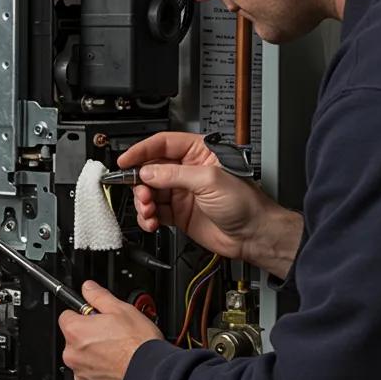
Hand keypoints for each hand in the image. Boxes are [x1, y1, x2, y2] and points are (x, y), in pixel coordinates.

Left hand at [58, 281, 162, 379]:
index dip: (83, 314)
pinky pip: (93, 377)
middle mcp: (73, 355)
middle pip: (75, 339)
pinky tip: (119, 367)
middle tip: (112, 334)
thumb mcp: (121, 309)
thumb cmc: (138, 346)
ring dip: (96, 355)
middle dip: (90, 336)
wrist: (152, 377)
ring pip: (84, 359)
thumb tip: (88, 288)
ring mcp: (82, 375)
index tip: (95, 316)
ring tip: (119, 352)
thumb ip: (99, 296)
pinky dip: (103, 372)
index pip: (67, 316)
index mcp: (76, 331)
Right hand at [117, 131, 302, 279]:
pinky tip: (152, 221)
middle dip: (141, 182)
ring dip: (143, 202)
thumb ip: (174, 174)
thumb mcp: (209, 181)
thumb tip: (147, 172)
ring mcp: (182, 192)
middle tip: (141, 193)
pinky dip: (148, 217)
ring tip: (148, 210)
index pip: (162, 144)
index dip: (142, 151)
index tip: (126, 160)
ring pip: (149, 192)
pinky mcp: (178, 213)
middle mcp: (187, 171)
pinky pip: (154, 211)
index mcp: (198, 153)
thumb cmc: (246, 203)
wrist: (255, 235)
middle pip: (151, 169)